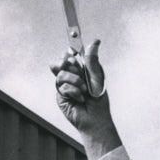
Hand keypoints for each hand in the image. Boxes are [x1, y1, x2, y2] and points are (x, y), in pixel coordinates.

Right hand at [50, 40, 122, 159]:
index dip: (69, 52)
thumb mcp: (97, 76)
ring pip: (61, 74)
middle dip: (67, 63)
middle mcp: (71, 76)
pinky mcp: (60, 96)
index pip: (70, 56)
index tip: (72, 52)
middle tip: (76, 69)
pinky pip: (62, 87)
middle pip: (60, 62)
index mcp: (81, 70)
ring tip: (84, 90)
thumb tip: (95, 41)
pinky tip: (80, 98)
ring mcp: (64, 86)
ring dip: (74, 81)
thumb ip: (92, 60)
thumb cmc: (99, 99)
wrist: (96, 118)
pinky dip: (73, 92)